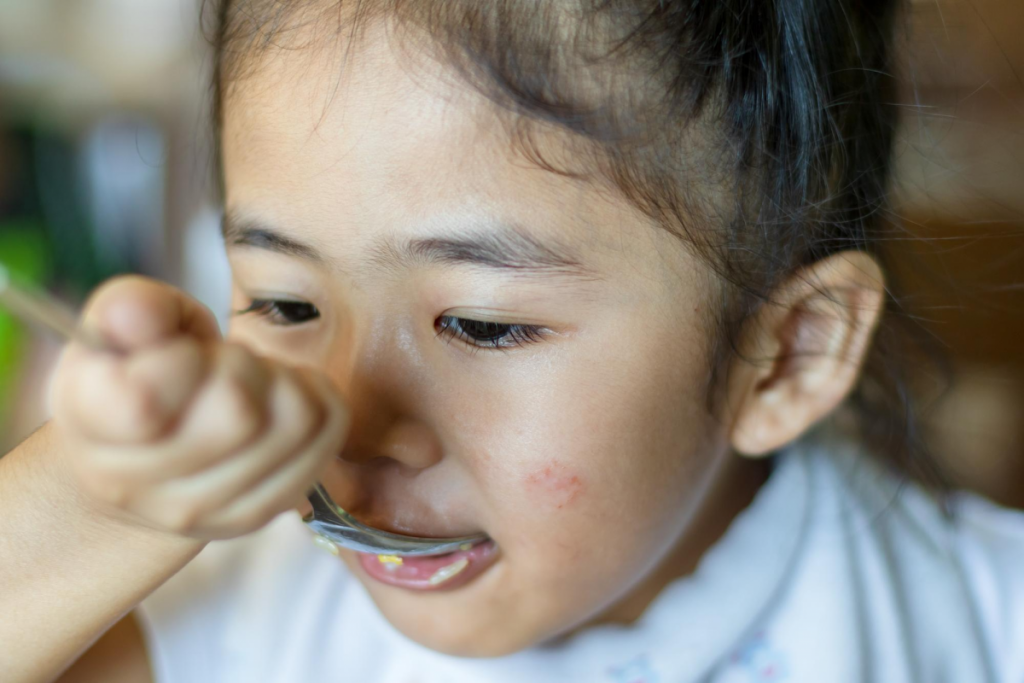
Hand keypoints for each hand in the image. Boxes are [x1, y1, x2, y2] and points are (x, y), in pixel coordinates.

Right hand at [49, 276, 349, 539]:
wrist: (140, 461)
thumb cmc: (136, 373)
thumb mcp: (123, 326)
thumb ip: (132, 308)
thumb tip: (136, 315)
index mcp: (90, 423)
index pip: (148, 398)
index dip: (181, 359)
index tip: (178, 353)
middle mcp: (134, 484)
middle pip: (238, 411)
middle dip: (243, 365)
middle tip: (224, 364)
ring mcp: (198, 510)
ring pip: (294, 423)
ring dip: (286, 383)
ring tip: (254, 382)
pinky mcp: (254, 515)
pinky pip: (324, 438)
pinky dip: (317, 401)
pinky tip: (282, 401)